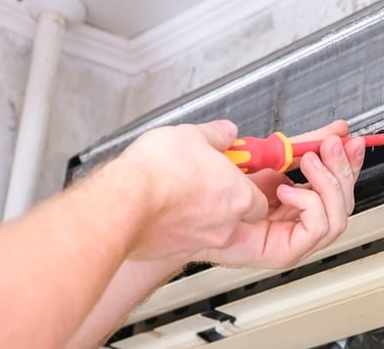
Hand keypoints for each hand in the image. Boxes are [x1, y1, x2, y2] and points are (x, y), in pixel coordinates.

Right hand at [113, 120, 268, 261]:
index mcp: (240, 196)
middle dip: (225, 204)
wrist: (122, 204)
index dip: (246, 188)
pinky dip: (177, 228)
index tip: (234, 177)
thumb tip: (226, 132)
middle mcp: (225, 225)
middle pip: (238, 218)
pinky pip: (183, 240)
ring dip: (200, 216)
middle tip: (206, 184)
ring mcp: (200, 241)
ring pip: (211, 230)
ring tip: (179, 194)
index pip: (261, 201)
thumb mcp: (192, 135)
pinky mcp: (174, 252)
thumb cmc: (159, 171)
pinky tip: (162, 209)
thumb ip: (216, 134)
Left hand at [193, 121, 365, 268]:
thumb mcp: (259, 151)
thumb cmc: (198, 181)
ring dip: (329, 183)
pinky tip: (286, 190)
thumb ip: (294, 143)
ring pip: (339, 215)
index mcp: (288, 197)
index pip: (332, 183)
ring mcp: (289, 238)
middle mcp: (292, 219)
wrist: (168, 200)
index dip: (346, 162)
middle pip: (343, 200)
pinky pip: (319, 227)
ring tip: (307, 163)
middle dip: (343, 168)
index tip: (350, 140)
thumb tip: (324, 129)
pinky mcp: (284, 252)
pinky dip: (310, 202)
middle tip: (332, 145)